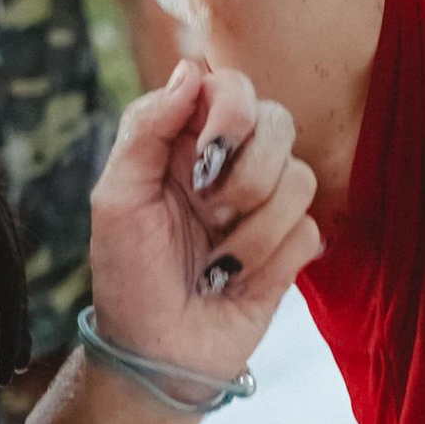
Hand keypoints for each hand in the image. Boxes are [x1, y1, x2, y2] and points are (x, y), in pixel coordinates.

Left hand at [85, 60, 317, 399]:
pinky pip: (309, 229)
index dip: (230, 110)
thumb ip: (146, 127)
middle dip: (245, 174)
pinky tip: (236, 280)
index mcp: (186, 142)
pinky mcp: (292, 248)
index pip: (231, 87)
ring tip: (215, 261)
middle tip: (206, 211)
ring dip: (251, 230)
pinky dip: (269, 260)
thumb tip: (191, 70)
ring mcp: (265, 206)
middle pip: (278, 122)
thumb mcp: (116, 198)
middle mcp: (232, 165)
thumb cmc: (128, 275)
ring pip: (299, 179)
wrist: (155, 353)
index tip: (203, 154)